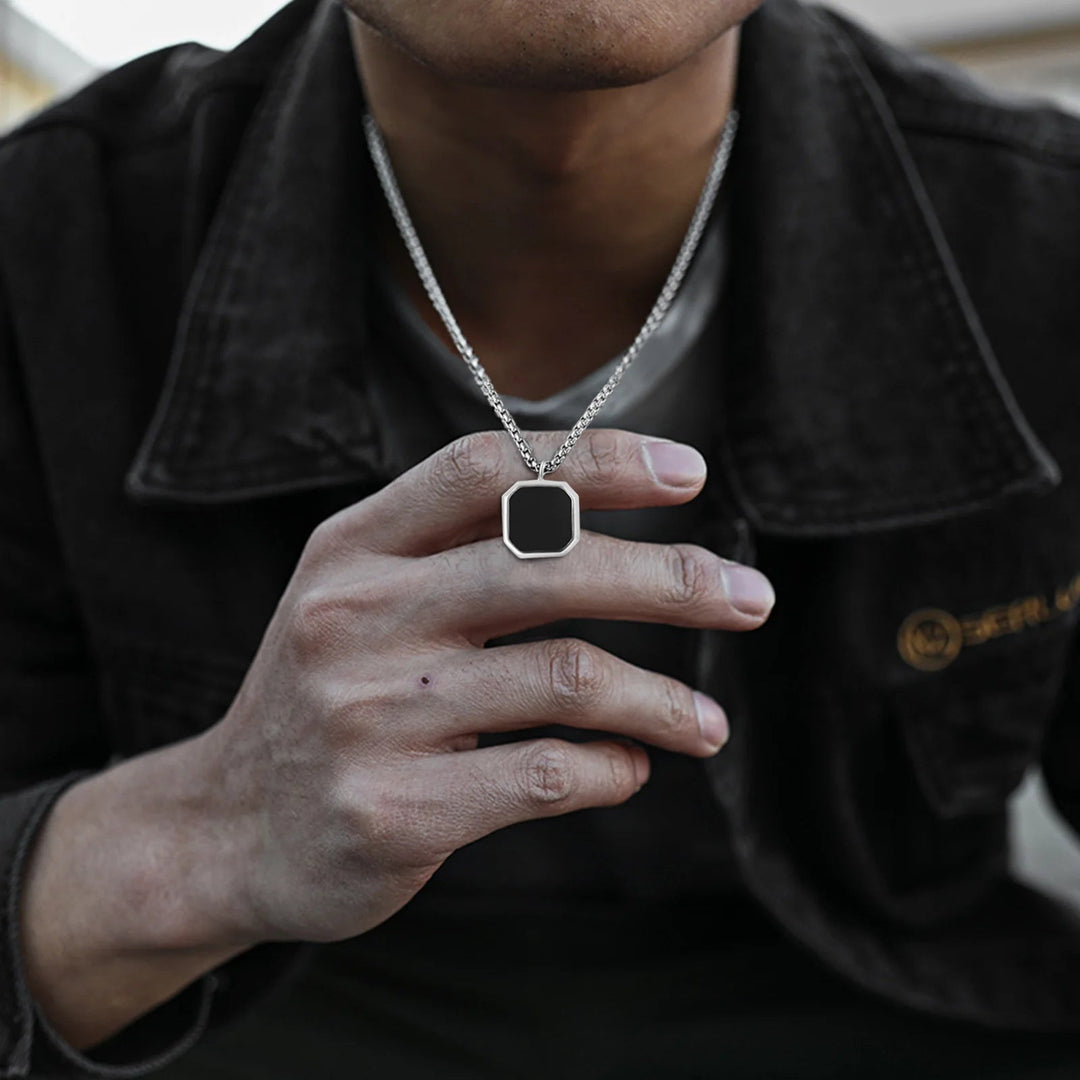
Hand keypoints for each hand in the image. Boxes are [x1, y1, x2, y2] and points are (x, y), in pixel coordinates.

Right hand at [201, 428, 774, 945]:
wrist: (228, 825)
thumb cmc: (331, 693)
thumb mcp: (361, 595)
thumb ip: (462, 547)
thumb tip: (615, 520)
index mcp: (353, 548)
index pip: (488, 470)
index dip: (598, 461)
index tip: (689, 475)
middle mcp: (356, 617)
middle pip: (547, 565)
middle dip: (670, 579)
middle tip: (751, 598)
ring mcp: (371, 714)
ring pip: (566, 678)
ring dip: (662, 700)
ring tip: (706, 723)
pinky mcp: (394, 809)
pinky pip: (546, 774)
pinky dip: (612, 768)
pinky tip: (627, 769)